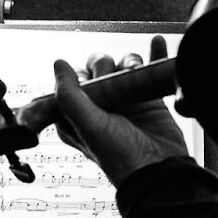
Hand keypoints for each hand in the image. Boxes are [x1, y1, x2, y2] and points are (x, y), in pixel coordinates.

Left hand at [52, 37, 189, 183]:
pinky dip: (154, 55)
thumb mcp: (89, 126)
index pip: (72, 81)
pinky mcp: (149, 100)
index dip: (80, 75)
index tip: (92, 84)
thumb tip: (58, 64)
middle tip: (115, 81)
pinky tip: (156, 44)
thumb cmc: (122, 157)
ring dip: (130, 62)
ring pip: (122, 66)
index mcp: (76, 116)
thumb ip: (69, 96)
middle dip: (105, 66)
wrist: (160, 172)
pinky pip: (149, 70)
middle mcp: (99, 107)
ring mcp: (125, 102)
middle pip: (98, 68)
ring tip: (137, 72)